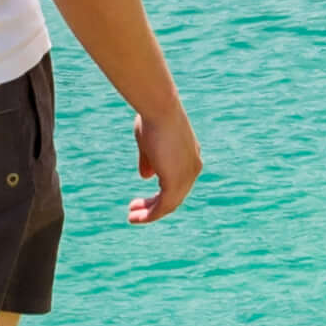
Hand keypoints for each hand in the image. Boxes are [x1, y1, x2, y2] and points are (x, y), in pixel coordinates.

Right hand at [127, 96, 202, 225]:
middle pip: (175, 195)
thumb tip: (146, 176)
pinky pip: (164, 206)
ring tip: (132, 216)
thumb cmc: (152, 118)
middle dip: (153, 204)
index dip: (160, 191)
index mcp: (190, 156)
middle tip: (134, 210)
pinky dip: (150, 214)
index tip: (143, 196)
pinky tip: (136, 216)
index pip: (177, 181)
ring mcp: (187, 176)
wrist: (159, 108)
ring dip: (149, 213)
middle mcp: (192, 167)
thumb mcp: (149, 141)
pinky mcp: (176, 182)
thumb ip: (149, 160)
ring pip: (169, 204)